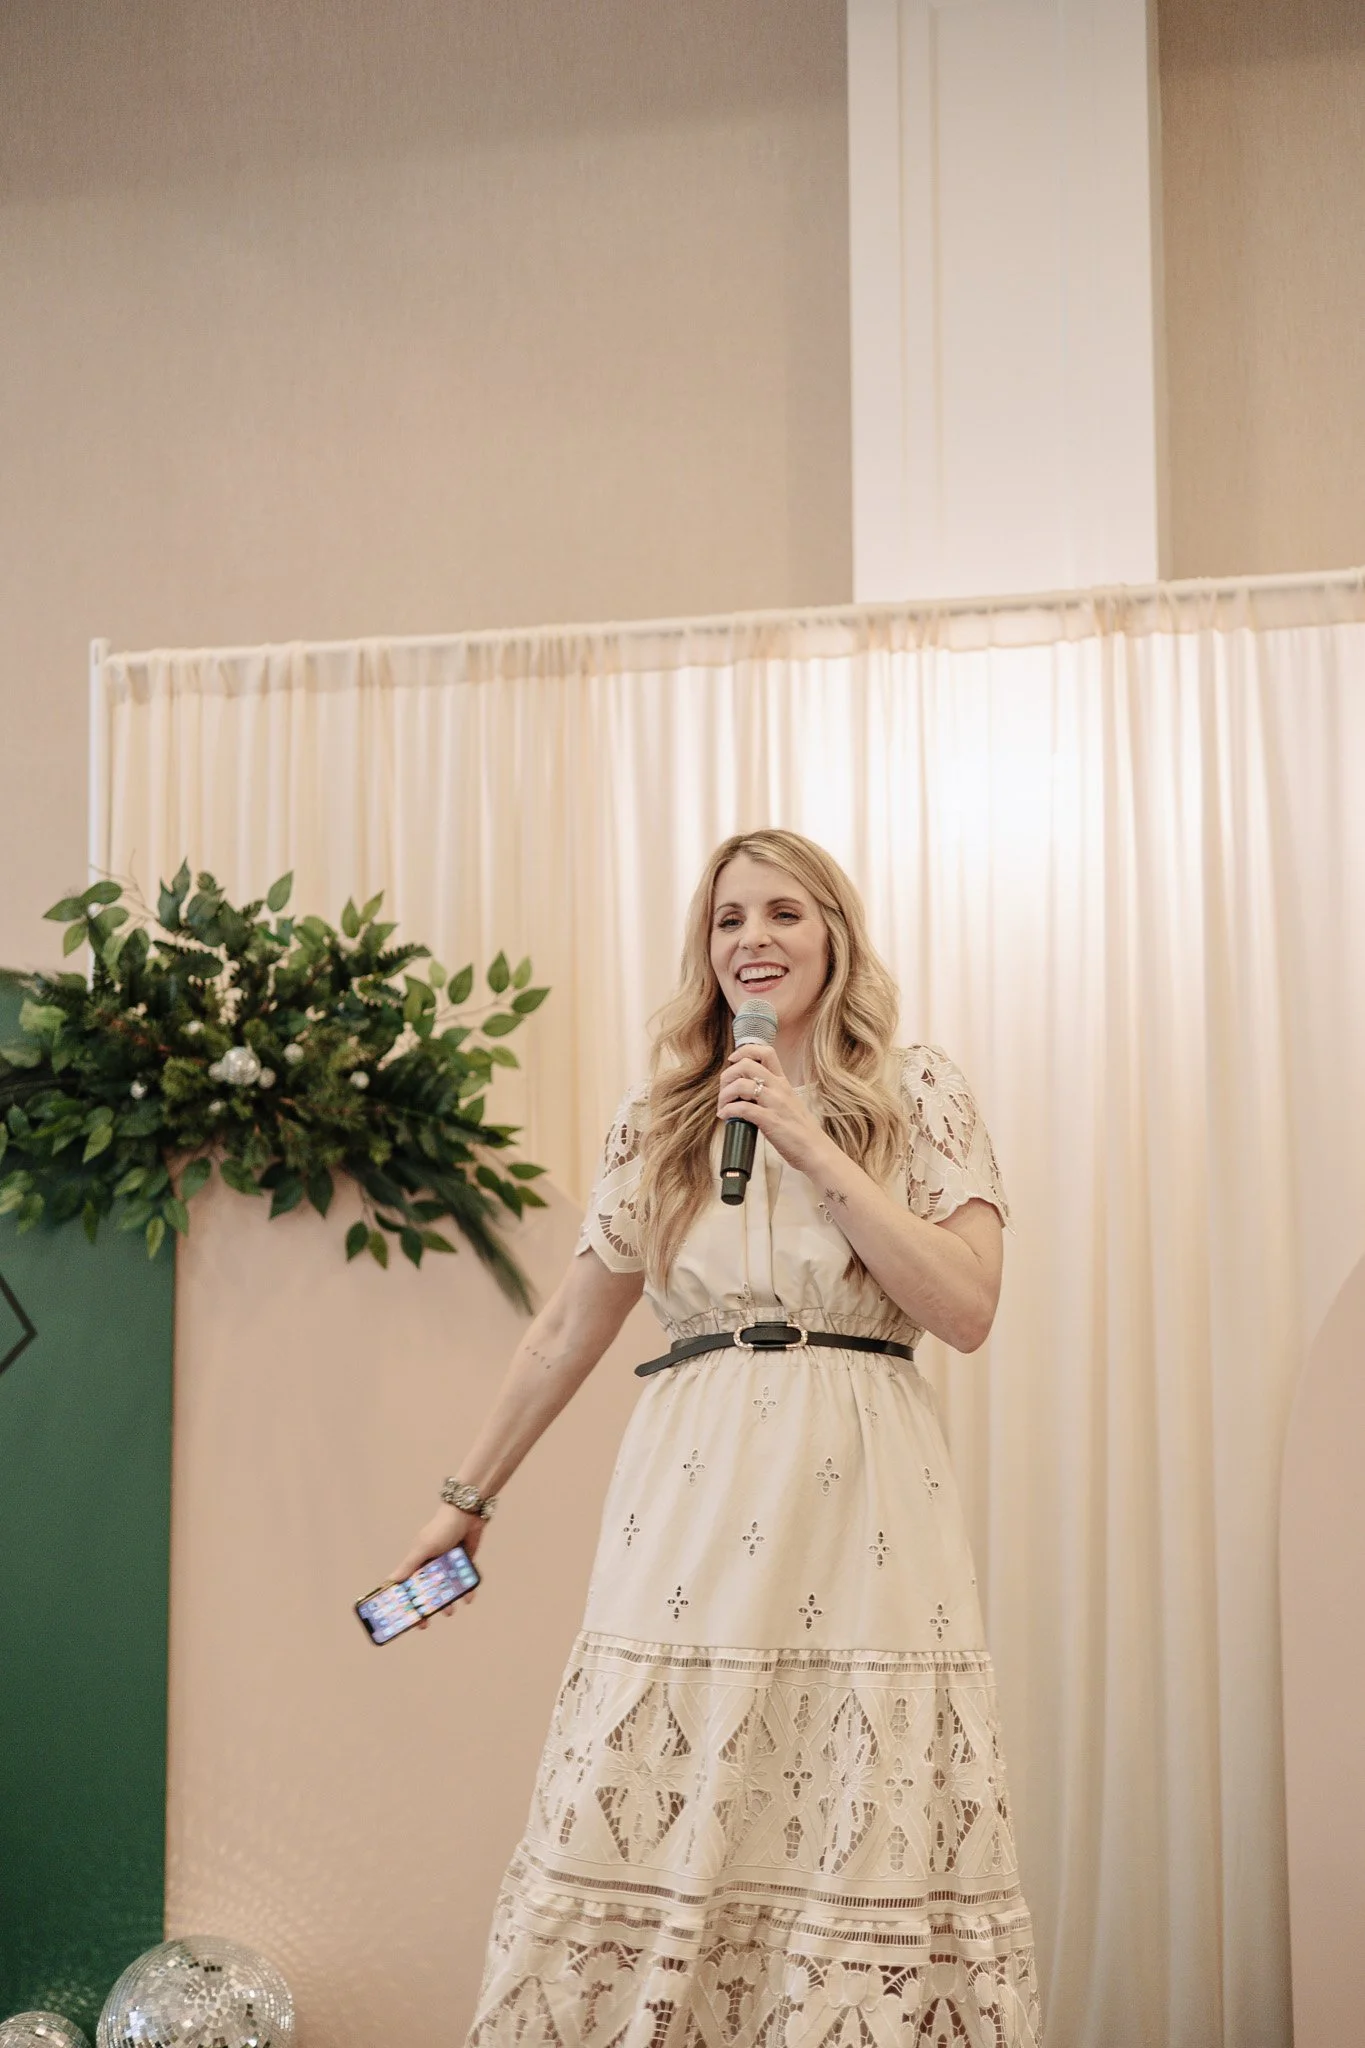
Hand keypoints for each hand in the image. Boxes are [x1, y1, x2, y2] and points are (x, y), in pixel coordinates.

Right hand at [387, 1503, 484, 1626]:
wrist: (468, 1512)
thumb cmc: (442, 1528)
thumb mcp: (424, 1547)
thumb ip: (409, 1565)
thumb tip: (391, 1581)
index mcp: (417, 1561)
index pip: (407, 1584)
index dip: (404, 1600)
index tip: (402, 1617)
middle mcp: (431, 1564)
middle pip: (426, 1590)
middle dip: (425, 1607)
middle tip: (426, 1623)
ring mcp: (448, 1564)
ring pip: (446, 1588)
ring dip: (446, 1601)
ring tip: (450, 1611)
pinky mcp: (463, 1562)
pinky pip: (464, 1580)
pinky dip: (467, 1590)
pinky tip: (468, 1598)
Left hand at [716, 1041, 830, 1177]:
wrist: (816, 1151)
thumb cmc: (801, 1131)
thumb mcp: (789, 1103)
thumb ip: (773, 1095)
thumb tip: (747, 1095)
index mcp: (783, 1082)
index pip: (766, 1052)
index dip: (745, 1052)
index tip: (734, 1062)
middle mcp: (779, 1088)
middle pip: (747, 1064)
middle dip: (728, 1075)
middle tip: (724, 1090)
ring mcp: (775, 1103)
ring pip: (741, 1085)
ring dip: (725, 1094)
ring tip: (723, 1106)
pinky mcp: (770, 1120)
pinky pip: (742, 1108)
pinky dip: (728, 1110)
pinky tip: (725, 1117)